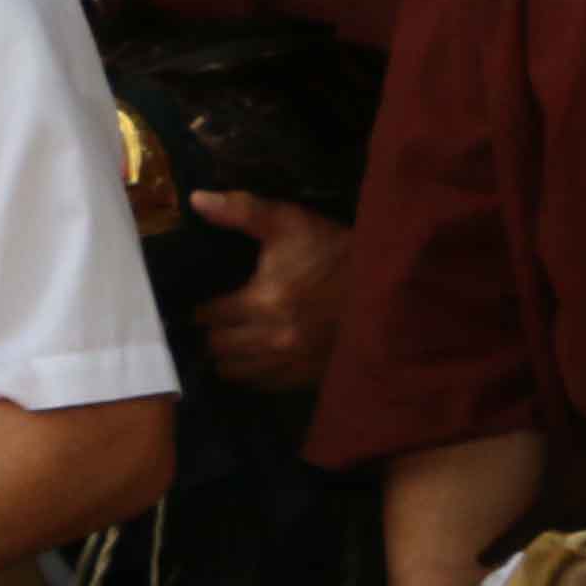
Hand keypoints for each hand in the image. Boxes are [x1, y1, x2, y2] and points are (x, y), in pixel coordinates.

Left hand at [185, 191, 350, 392]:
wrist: (388, 286)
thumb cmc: (335, 252)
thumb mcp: (290, 221)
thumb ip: (241, 210)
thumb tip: (196, 200)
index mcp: (262, 301)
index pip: (209, 316)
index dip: (201, 309)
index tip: (202, 304)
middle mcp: (272, 339)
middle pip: (218, 348)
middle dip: (212, 334)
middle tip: (214, 323)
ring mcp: (290, 362)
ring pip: (237, 372)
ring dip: (228, 357)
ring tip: (230, 342)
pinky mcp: (308, 377)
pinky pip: (264, 385)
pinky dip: (253, 374)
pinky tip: (255, 359)